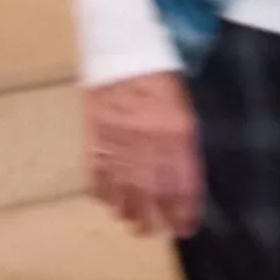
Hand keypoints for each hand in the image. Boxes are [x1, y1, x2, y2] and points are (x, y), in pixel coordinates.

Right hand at [83, 72, 200, 237]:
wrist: (121, 47)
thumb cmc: (158, 75)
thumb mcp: (183, 109)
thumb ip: (182, 144)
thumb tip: (180, 181)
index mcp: (178, 132)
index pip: (183, 184)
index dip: (183, 212)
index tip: (183, 230)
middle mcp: (150, 140)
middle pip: (152, 193)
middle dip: (154, 220)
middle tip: (153, 232)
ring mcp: (120, 139)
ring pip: (124, 188)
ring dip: (127, 211)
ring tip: (132, 222)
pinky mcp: (95, 135)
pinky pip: (97, 172)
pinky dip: (102, 192)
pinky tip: (107, 201)